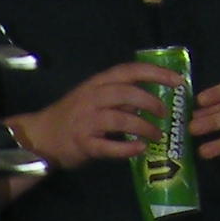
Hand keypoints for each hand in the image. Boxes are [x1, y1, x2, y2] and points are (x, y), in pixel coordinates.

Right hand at [11, 62, 184, 170]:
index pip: (129, 71)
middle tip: (165, 114)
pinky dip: (126, 148)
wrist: (41, 136)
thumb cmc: (73, 116)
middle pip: (126, 93)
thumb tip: (153, 98)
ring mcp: (86, 121)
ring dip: (144, 127)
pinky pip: (108, 146)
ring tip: (157, 136)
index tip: (178, 81)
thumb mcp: (94, 98)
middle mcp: (92, 98)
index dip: (156, 73)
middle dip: (151, 102)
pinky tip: (139, 149)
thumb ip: (120, 96)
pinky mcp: (83, 144)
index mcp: (98, 83)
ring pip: (120, 119)